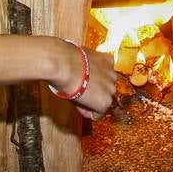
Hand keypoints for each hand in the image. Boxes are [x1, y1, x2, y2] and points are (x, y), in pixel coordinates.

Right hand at [0, 33, 118, 119]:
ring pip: (99, 104)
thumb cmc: (61, 57)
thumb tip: (59, 61)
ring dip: (86, 103)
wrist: (60, 62)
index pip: (101, 78)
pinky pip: (95, 115)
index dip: (87, 83)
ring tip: (74, 93)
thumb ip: (80, 63)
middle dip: (89, 94)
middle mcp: (113, 74)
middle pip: (101, 92)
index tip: (77, 80)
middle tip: (74, 89)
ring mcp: (110, 89)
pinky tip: (77, 101)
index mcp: (107, 59)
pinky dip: (85, 112)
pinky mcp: (105, 102)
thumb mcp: (75, 56)